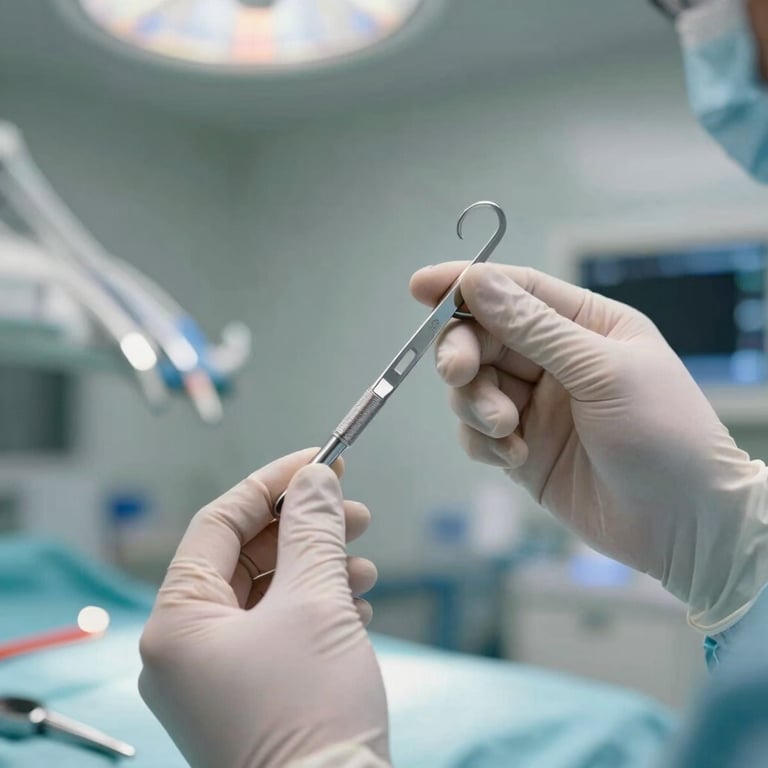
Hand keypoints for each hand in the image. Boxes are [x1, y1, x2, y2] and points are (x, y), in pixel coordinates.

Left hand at [138, 449, 388, 767]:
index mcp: (177, 621)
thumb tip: (316, 477)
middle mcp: (184, 648)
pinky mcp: (248, 694)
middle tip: (355, 511)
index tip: (320, 461)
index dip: (272, 484)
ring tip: (364, 567)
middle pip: (245, 557)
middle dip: (303, 529)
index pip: (219, 523)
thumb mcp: (315, 603)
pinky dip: (316, 607)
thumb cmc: (313, 711)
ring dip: (317, 568)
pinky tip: (355, 607)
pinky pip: (277, 629)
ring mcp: (214, 676)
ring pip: (266, 593)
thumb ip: (312, 529)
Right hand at [411, 262, 767, 632]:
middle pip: (482, 338)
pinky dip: (485, 443)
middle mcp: (555, 360)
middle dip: (463, 354)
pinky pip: (477, 433)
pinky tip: (516, 457)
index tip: (422, 287)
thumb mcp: (602, 371)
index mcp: (585, 325)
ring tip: (506, 430)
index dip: (465, 285)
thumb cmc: (664, 436)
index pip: (515, 290)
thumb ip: (535, 328)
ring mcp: (536, 406)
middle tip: (459, 374)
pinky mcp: (521, 447)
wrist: (684, 526)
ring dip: (477, 405)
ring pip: (472, 387)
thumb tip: (478, 281)